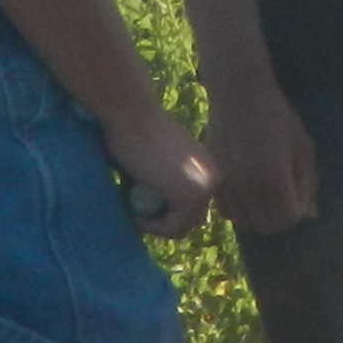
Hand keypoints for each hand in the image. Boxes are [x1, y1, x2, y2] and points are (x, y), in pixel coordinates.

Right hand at [101, 105, 217, 240]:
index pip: (193, 209)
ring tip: (130, 206)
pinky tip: (132, 210)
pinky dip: (149, 226)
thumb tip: (154, 215)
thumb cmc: (131, 133)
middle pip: (191, 221)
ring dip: (153, 225)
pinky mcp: (192, 197)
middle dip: (162, 222)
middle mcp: (213, 179)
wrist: (129, 114)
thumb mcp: (153, 166)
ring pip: (182, 228)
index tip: (137, 206)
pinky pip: (171, 228)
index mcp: (207, 169)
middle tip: (134, 210)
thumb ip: (161, 187)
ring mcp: (206, 189)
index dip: (164, 215)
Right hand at [205, 78, 319, 236]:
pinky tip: (249, 196)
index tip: (299, 197)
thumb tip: (310, 215)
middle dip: (281, 219)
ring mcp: (226, 185)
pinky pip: (226, 212)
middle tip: (286, 199)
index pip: (288, 218)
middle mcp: (247, 186)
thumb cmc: (277, 116)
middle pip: (267, 226)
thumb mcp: (302, 146)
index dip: (298, 212)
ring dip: (260, 218)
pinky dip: (240, 212)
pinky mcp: (212, 180)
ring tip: (268, 199)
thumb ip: (308, 182)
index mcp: (273, 177)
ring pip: (245, 223)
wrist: (238, 94)